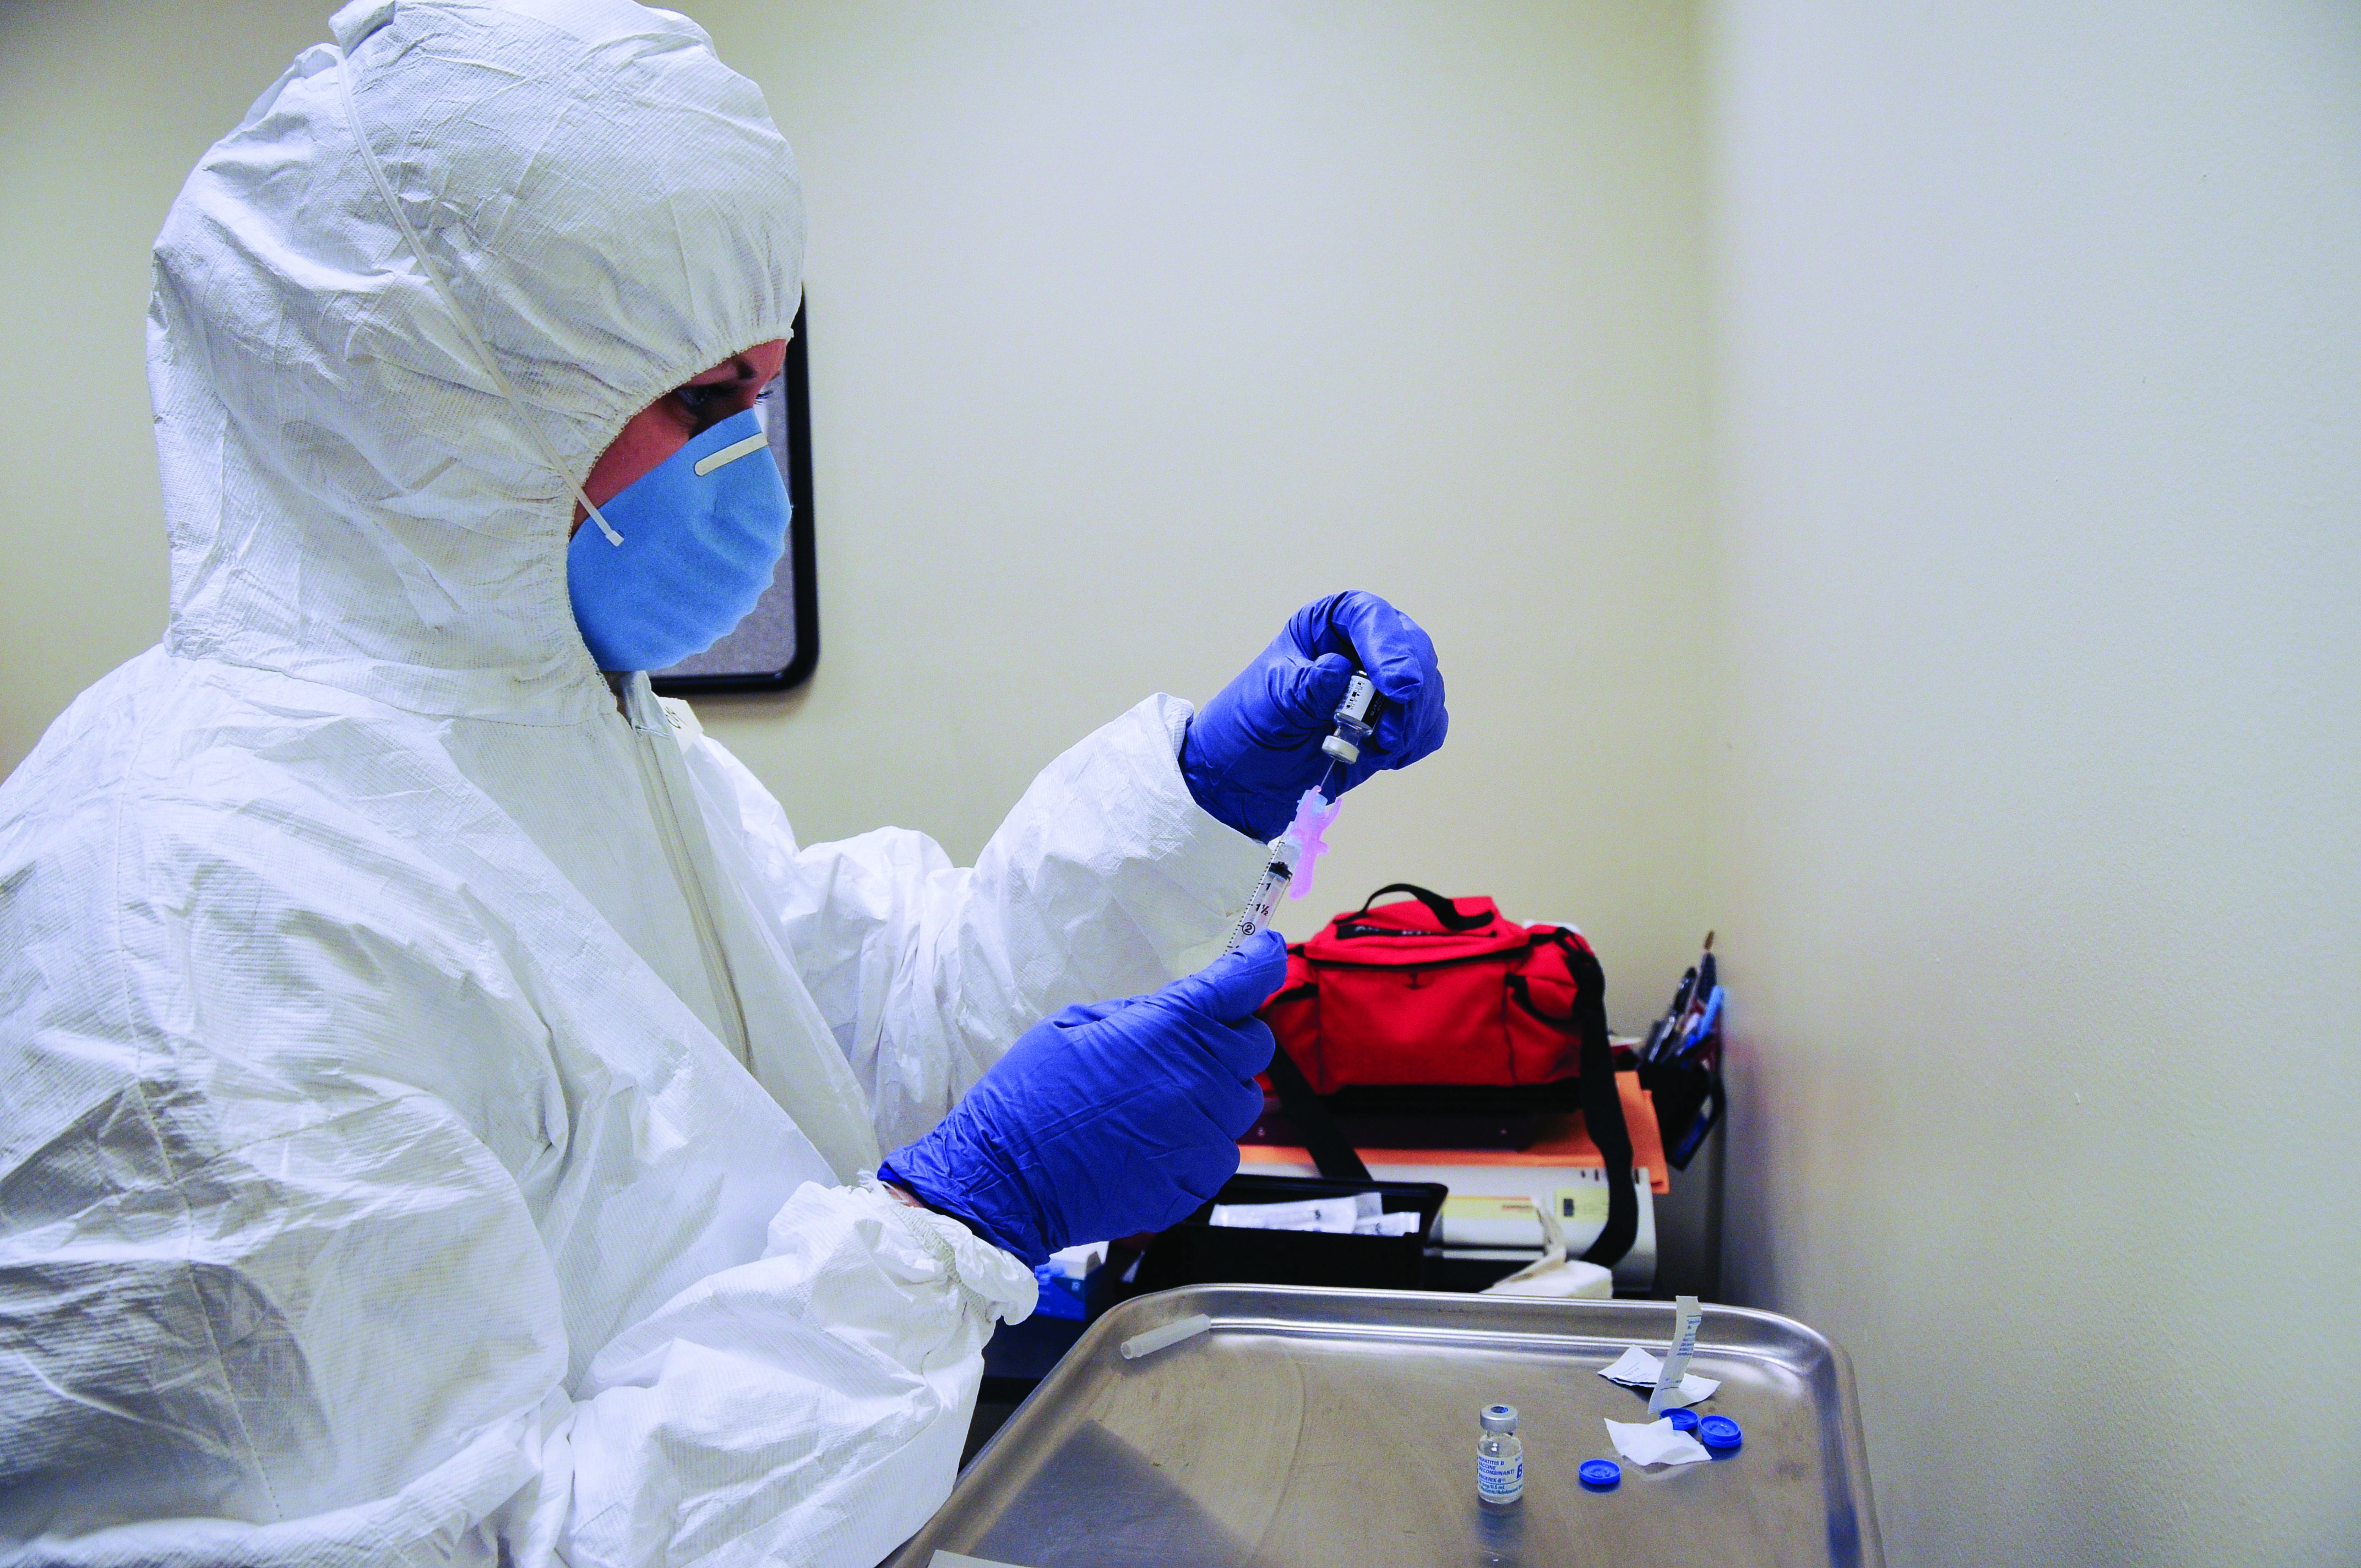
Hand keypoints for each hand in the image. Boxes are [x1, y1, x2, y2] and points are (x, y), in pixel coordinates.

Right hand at [879, 933, 1287, 1263]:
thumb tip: (1177, 1009)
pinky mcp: (1197, 1181)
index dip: (1261, 961)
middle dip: (1229, 1038)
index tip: (1264, 955)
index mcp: (1171, 1027)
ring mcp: (1203, 1135)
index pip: (1245, 981)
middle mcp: (1200, 1078)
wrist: (1007, 1180)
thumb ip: (1140, 1014)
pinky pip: (1221, 1151)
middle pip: (1255, 1045)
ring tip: (1159, 1104)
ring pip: (1242, 1102)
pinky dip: (1199, 1143)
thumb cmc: (1029, 1098)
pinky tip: (1153, 1143)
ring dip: (1215, 1094)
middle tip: (1186, 1048)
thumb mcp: (1075, 1025)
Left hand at [1181, 590, 1447, 841]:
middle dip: (1411, 690)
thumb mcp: (1270, 704)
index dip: (1389, 646)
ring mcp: (1381, 685)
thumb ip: (1307, 688)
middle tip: (1390, 730)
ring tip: (1377, 747)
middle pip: (1411, 648)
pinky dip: (1415, 741)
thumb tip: (1340, 670)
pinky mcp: (1394, 722)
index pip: (1369, 617)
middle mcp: (1360, 648)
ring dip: (1412, 721)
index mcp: (1324, 627)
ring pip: (1426, 689)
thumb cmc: (1249, 728)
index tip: (1397, 687)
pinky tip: (1385, 756)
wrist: (1244, 780)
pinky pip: (1426, 724)